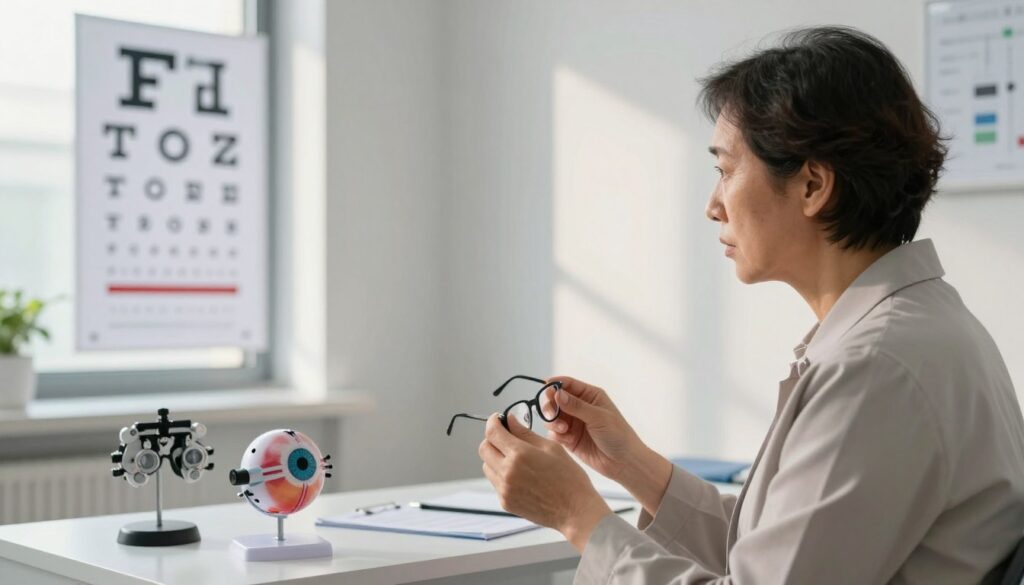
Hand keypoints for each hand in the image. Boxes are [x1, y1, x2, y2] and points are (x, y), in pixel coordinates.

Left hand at [479, 414, 610, 551]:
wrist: (575, 511)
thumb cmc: (569, 479)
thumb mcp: (551, 448)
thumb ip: (526, 433)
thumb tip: (510, 420)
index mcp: (519, 455)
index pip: (492, 432)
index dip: (493, 422)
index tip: (498, 419)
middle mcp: (507, 472)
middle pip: (484, 448)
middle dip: (492, 438)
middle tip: (506, 437)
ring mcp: (504, 489)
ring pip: (487, 465)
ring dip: (495, 457)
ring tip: (515, 458)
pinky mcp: (505, 502)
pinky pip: (495, 482)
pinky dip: (501, 474)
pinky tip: (519, 474)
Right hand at [542, 376, 672, 514]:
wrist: (623, 462)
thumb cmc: (618, 435)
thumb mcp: (598, 417)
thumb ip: (576, 405)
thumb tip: (557, 393)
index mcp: (590, 396)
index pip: (568, 384)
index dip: (555, 385)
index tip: (545, 389)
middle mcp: (580, 407)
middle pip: (555, 400)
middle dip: (551, 406)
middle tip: (552, 414)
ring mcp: (574, 423)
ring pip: (552, 417)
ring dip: (553, 422)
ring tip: (564, 429)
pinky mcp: (569, 439)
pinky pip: (554, 432)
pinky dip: (556, 434)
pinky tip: (566, 440)